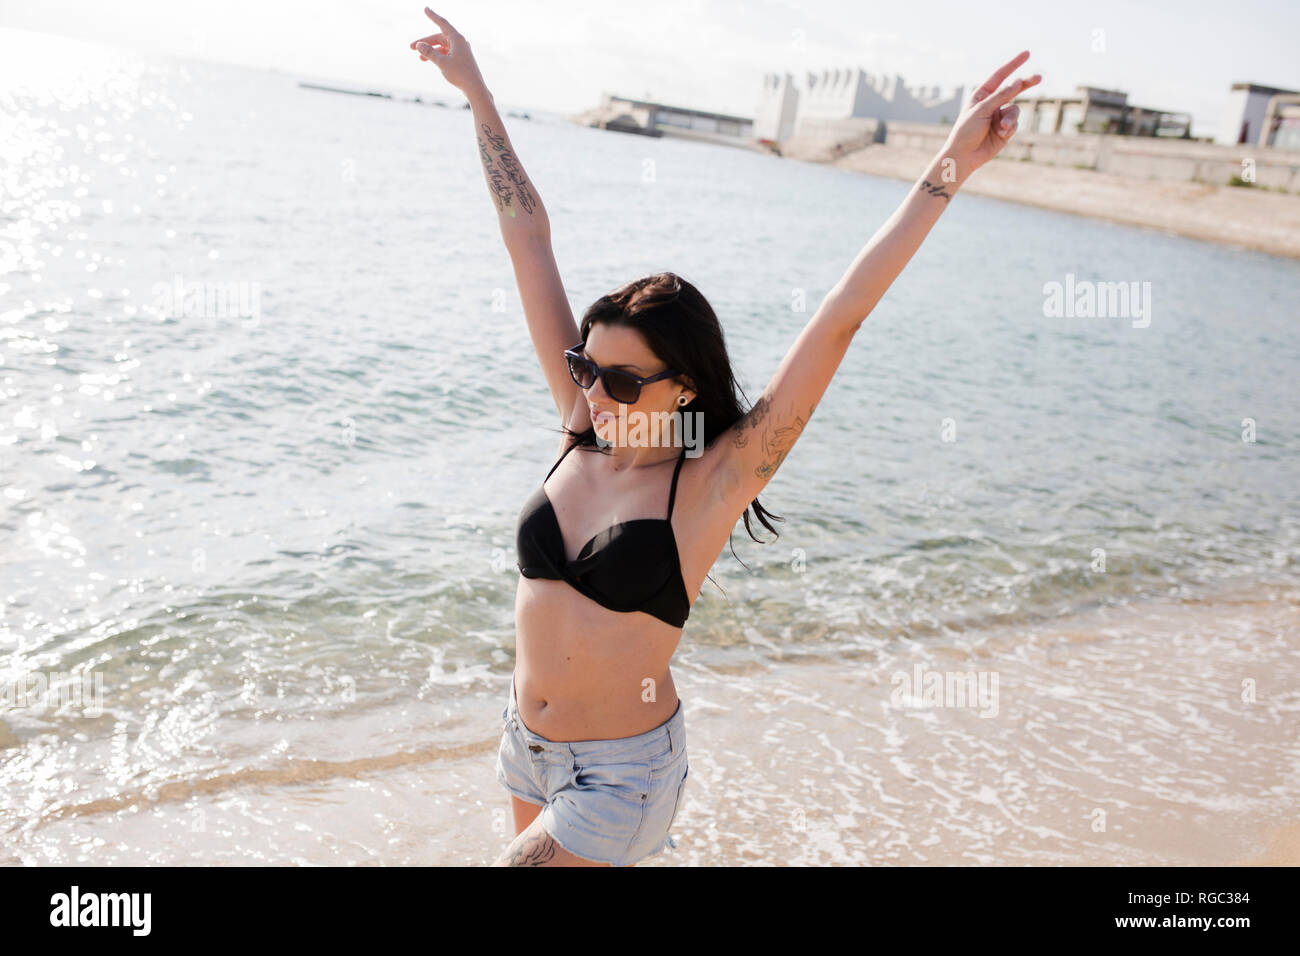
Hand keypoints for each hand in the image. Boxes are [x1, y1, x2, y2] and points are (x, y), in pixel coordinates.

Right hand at [409, 7, 484, 93]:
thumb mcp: (441, 62)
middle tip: (412, 47)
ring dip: (431, 51)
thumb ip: (429, 53)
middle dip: (426, 42)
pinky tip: (431, 61)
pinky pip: (447, 53)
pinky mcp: (462, 59)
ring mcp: (462, 51)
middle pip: (439, 38)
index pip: (442, 23)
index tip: (425, 9)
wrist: (474, 88)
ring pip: (442, 46)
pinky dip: (438, 55)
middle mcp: (460, 42)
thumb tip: (419, 45)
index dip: (433, 16)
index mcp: (457, 39)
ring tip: (420, 58)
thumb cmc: (460, 74)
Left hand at [942, 51, 1041, 176]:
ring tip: (1002, 127)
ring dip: (1011, 118)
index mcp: (982, 95)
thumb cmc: (966, 131)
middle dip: (1026, 84)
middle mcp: (992, 103)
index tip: (1027, 54)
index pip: (1000, 75)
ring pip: (1015, 109)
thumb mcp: (982, 110)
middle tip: (1039, 77)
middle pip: (1014, 89)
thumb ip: (1000, 96)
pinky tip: (1000, 134)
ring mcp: (999, 116)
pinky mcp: (1005, 129)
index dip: (1013, 64)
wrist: (965, 156)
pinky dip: (1010, 128)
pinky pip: (1015, 123)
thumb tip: (1017, 81)